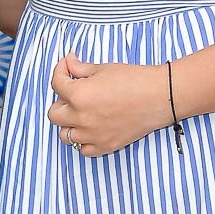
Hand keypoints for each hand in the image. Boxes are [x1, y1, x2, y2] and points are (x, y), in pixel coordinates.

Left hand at [47, 53, 165, 156]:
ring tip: (80, 112)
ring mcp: (92, 135)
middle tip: (73, 92)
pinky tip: (91, 128)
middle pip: (54, 114)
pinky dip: (83, 140)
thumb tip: (68, 64)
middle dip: (60, 100)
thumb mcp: (103, 68)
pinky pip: (83, 149)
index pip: (56, 84)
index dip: (60, 70)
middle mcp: (81, 118)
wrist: (160, 96)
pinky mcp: (105, 146)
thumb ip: (80, 69)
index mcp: (78, 95)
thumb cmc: (135, 79)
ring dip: (69, 123)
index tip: (68, 65)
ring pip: (65, 135)